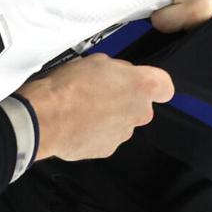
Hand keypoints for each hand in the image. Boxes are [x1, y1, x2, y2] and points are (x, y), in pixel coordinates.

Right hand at [16, 55, 173, 160]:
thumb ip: (119, 71)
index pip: (165, 87)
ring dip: (110, 117)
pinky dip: (96, 133)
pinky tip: (79, 125)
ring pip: (123, 122)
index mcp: (143, 85)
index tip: (143, 86)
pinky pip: (107, 138)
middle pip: (141, 106)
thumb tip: (119, 76)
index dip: (154, 86)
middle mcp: (140, 112)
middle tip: (102, 94)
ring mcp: (124, 133)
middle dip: (126, 101)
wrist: (46, 117)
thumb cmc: (70, 86)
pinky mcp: (108, 149)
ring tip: (84, 109)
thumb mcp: (98, 61)